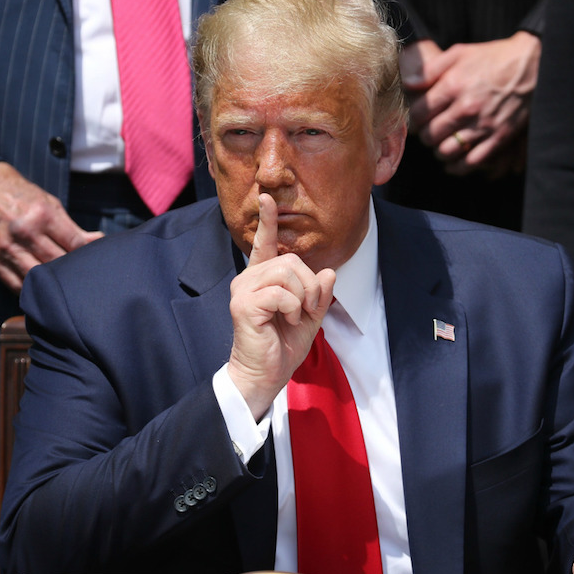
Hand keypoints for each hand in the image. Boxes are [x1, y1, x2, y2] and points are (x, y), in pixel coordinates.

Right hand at [0, 161, 102, 291]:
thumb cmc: (20, 195)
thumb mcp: (49, 203)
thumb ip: (73, 227)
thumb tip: (98, 241)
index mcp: (42, 215)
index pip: (75, 244)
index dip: (88, 254)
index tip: (93, 259)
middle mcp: (24, 232)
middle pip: (58, 263)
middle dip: (73, 271)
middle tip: (81, 275)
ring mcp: (6, 247)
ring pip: (38, 278)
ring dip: (53, 285)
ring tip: (63, 286)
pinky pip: (15, 284)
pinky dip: (30, 290)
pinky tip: (41, 289)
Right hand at [226, 193, 334, 418]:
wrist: (265, 375)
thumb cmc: (282, 346)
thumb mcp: (310, 317)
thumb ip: (319, 294)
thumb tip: (330, 272)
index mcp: (262, 279)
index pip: (264, 243)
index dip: (267, 220)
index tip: (267, 197)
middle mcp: (248, 279)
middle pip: (290, 260)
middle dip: (310, 285)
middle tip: (308, 309)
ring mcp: (243, 290)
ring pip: (287, 272)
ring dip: (303, 296)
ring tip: (298, 315)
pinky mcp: (243, 304)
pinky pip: (281, 293)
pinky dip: (294, 307)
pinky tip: (288, 320)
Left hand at [403, 31, 540, 174]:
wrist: (533, 65)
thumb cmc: (493, 58)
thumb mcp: (459, 53)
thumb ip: (430, 69)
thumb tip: (407, 83)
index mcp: (454, 86)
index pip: (419, 114)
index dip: (413, 119)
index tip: (417, 119)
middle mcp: (467, 108)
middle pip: (431, 135)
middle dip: (425, 135)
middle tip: (428, 131)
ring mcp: (484, 125)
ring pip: (447, 151)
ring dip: (439, 151)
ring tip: (441, 144)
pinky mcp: (499, 138)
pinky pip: (472, 162)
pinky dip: (458, 166)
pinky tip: (454, 162)